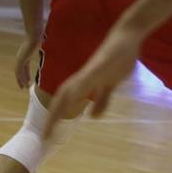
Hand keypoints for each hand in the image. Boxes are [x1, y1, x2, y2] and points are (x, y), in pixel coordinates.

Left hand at [14, 38, 40, 89]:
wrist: (35, 36)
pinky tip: (25, 84)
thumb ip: (42, 49)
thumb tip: (48, 48)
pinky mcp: (20, 60)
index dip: (25, 74)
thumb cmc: (38, 38)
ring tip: (24, 88)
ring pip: (18, 73)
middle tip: (23, 87)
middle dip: (22, 79)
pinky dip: (22, 78)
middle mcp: (21, 58)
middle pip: (20, 71)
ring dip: (21, 81)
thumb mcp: (40, 46)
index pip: (24, 67)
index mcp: (25, 55)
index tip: (28, 80)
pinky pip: (20, 72)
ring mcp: (20, 59)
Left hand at [44, 22, 142, 138]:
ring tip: (52, 122)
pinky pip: (88, 78)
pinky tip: (74, 98)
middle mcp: (83, 78)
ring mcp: (90, 71)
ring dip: (61, 106)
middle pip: (62, 98)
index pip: (64, 101)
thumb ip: (102, 100)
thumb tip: (93, 116)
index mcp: (83, 83)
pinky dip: (79, 88)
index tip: (48, 133)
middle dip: (53, 116)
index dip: (55, 116)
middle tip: (45, 135)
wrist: (126, 37)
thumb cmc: (119, 58)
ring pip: (71, 90)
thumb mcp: (110, 85)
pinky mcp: (100, 65)